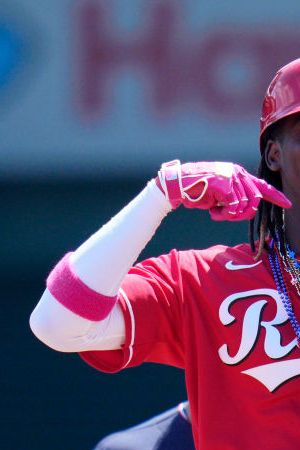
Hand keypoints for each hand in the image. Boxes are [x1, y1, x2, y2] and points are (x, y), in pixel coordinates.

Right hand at [156, 160, 291, 220]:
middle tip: (227, 217)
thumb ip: (234, 198)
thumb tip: (247, 210)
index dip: (275, 196)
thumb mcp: (219, 194)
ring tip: (217, 213)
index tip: (287, 204)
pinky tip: (213, 211)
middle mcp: (237, 173)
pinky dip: (224, 214)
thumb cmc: (196, 191)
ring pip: (245, 205)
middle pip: (255, 200)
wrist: (177, 184)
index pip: (262, 185)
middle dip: (243, 215)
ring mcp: (231, 177)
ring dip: (230, 216)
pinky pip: (233, 206)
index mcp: (237, 174)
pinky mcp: (224, 184)